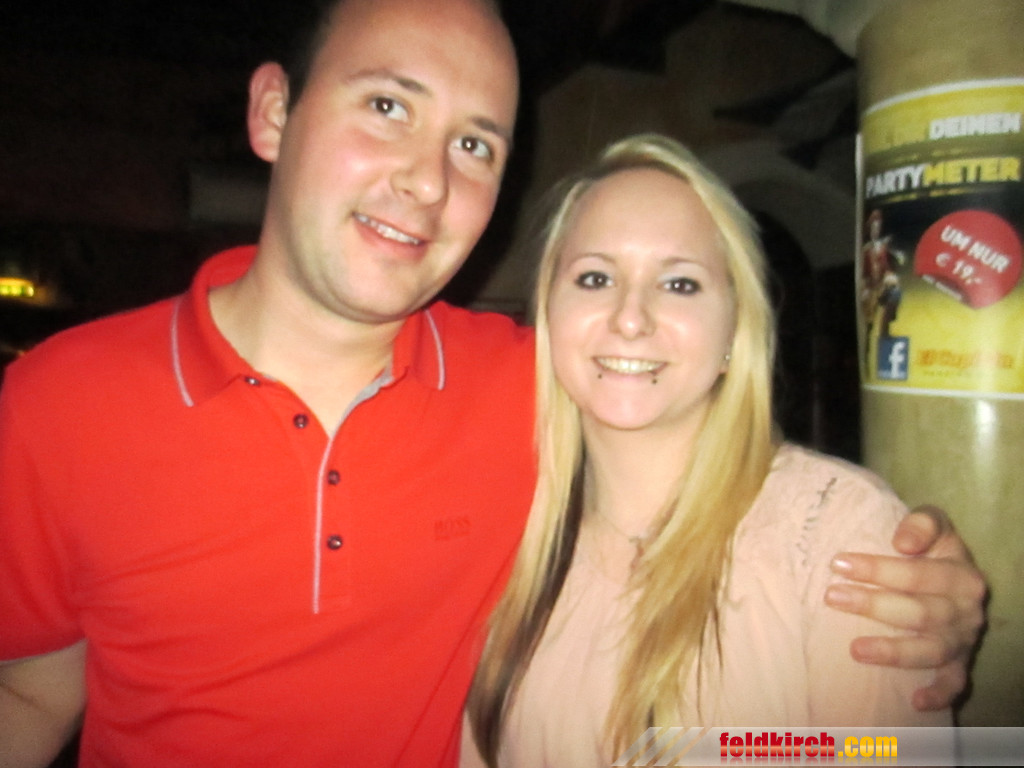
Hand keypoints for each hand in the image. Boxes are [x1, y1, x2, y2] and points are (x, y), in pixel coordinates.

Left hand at [825, 505, 986, 710]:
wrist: (952, 572)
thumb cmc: (930, 546)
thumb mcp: (932, 522)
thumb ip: (922, 523)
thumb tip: (903, 542)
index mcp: (960, 574)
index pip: (918, 573)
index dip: (879, 568)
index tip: (838, 563)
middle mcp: (966, 610)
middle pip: (920, 612)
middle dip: (873, 605)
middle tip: (832, 596)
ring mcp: (963, 639)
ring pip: (930, 650)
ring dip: (893, 651)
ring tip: (854, 649)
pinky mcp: (959, 664)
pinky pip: (953, 683)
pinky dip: (938, 693)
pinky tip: (914, 700)